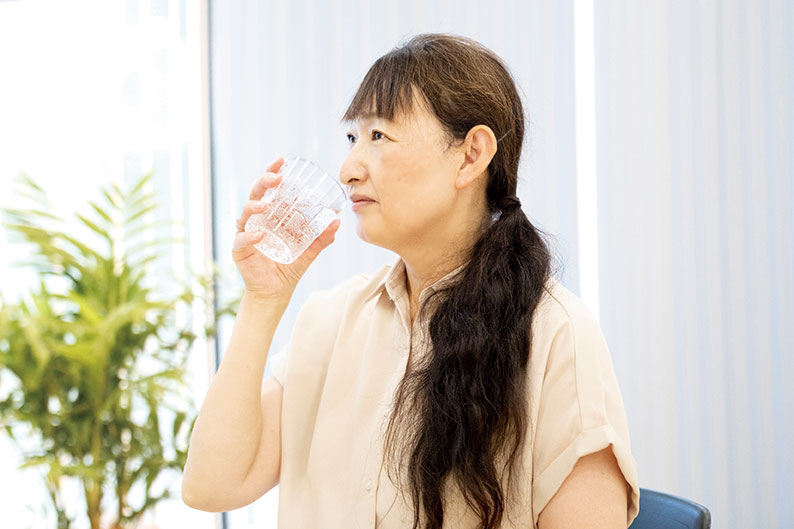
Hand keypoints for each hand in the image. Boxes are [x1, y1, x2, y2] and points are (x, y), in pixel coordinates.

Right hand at [232, 157, 341, 300]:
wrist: (276, 292)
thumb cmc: (288, 268)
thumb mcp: (309, 251)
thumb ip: (321, 238)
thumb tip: (337, 222)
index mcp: (271, 216)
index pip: (269, 190)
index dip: (272, 174)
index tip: (281, 162)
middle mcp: (256, 221)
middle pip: (255, 195)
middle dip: (263, 183)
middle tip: (276, 178)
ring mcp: (246, 233)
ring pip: (245, 214)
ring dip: (255, 206)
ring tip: (266, 205)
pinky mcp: (239, 250)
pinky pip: (242, 239)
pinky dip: (249, 235)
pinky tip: (259, 234)